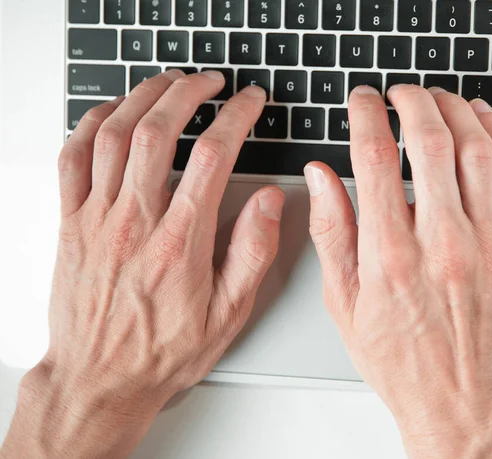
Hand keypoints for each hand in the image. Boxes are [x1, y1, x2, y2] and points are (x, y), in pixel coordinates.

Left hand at [1, 70, 283, 458]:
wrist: (100, 380)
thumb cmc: (162, 351)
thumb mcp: (228, 314)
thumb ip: (252, 252)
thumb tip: (271, 201)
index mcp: (180, 241)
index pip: (213, 156)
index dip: (237, 117)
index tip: (249, 102)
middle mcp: (135, 221)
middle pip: (159, 130)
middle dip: (190, 92)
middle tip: (211, 82)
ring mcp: (97, 218)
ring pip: (114, 134)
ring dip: (144, 97)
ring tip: (169, 82)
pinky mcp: (70, 224)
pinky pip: (72, 158)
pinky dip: (91, 123)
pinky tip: (112, 112)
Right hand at [304, 85, 491, 457]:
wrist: (466, 407)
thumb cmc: (403, 364)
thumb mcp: (346, 306)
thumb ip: (331, 234)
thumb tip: (319, 178)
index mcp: (388, 257)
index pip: (372, 159)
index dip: (364, 116)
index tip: (361, 101)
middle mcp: (440, 243)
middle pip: (427, 141)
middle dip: (410, 101)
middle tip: (398, 93)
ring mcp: (487, 244)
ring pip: (475, 149)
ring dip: (453, 109)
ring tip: (436, 99)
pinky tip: (483, 121)